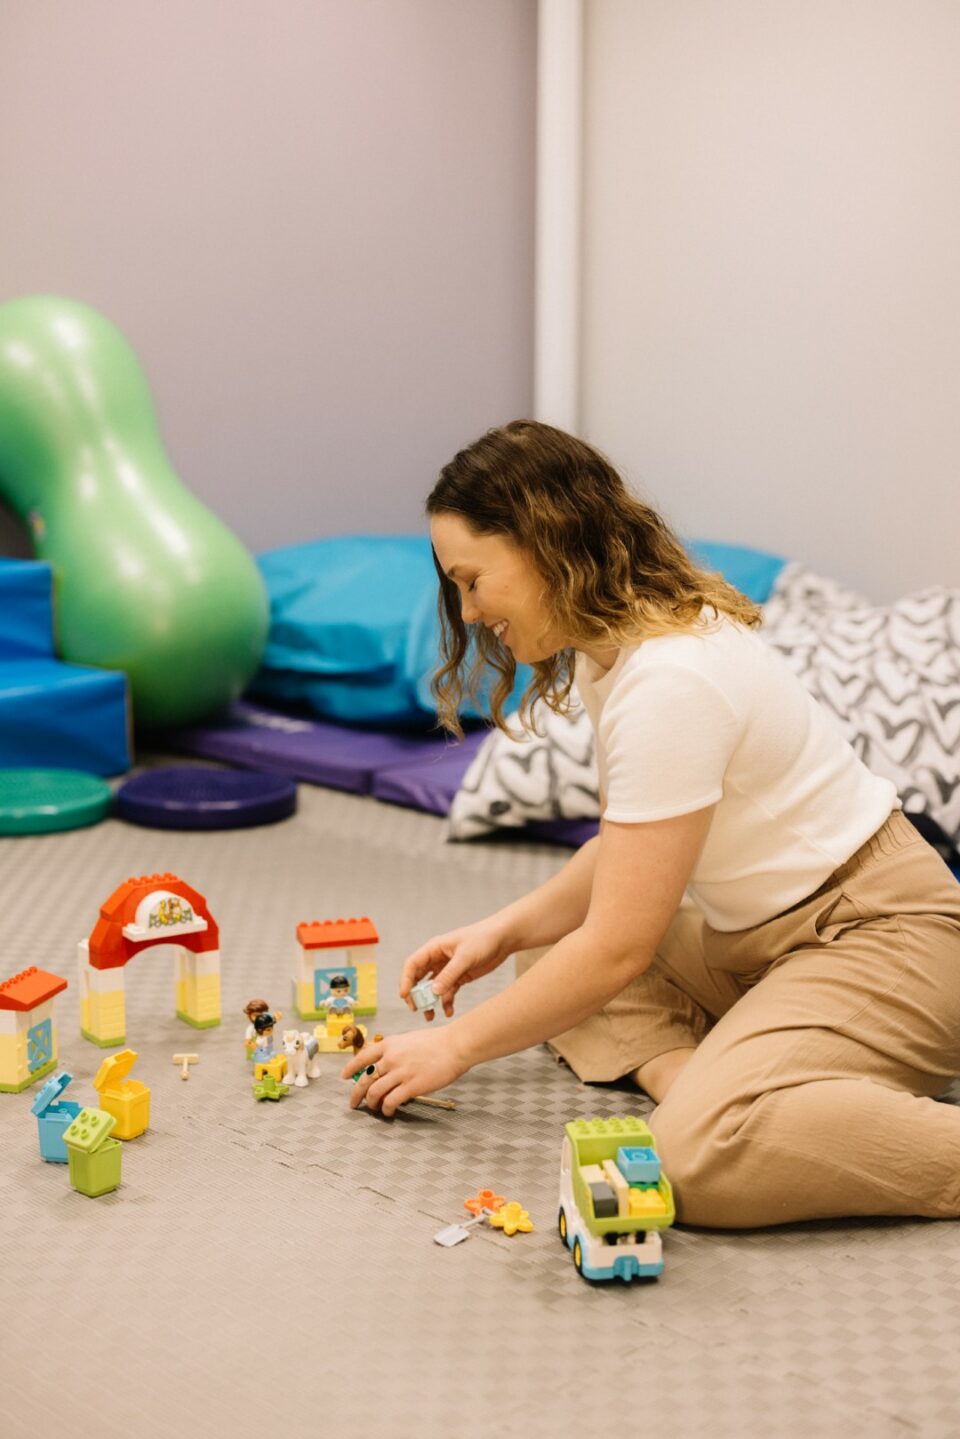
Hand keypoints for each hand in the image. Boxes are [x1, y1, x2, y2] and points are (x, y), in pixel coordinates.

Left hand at [341, 1027, 467, 1116]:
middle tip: (354, 1102)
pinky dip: (386, 1110)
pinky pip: (390, 1102)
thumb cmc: (438, 1042)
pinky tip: (389, 1112)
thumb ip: (396, 1051)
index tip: (344, 1076)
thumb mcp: (410, 1039)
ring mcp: (399, 1073)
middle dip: (356, 1094)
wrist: (455, 1045)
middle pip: (364, 1079)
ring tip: (374, 1109)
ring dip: (371, 1104)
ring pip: (374, 1093)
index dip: (350, 1068)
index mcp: (389, 1044)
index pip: (362, 1057)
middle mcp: (390, 1058)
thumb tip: (387, 1064)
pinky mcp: (411, 1087)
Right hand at [399, 917, 511, 1019]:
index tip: (405, 996)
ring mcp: (448, 969)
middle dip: (416, 995)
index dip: (405, 980)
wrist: (504, 939)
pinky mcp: (460, 977)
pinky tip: (449, 1012)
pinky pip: (448, 992)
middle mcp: (438, 959)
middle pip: (419, 978)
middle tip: (417, 1009)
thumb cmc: (483, 939)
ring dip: (430, 1002)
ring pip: (433, 988)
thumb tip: (433, 993)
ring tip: (430, 1016)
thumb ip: (449, 975)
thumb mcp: (465, 957)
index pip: (412, 965)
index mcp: (434, 948)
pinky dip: (447, 1002)